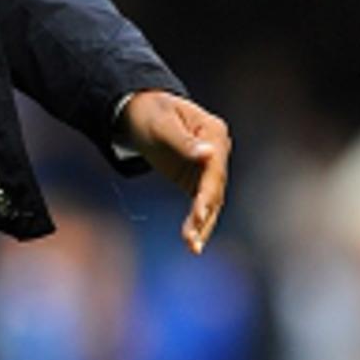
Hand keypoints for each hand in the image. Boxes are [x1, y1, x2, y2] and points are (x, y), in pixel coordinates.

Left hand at [119, 90, 230, 254]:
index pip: (215, 167)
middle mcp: (217, 152)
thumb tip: (208, 154)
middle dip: (204, 215)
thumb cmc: (151, 113)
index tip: (199, 213)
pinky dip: (196, 222)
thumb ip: (183, 141)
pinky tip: (191, 242)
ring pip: (210, 200)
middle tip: (194, 241)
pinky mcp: (196, 180)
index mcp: (214, 132)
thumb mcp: (162, 124)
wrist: (142, 111)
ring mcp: (209, 167)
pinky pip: (199, 204)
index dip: (208, 192)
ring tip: (193, 248)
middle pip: (215, 187)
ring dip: (202, 225)